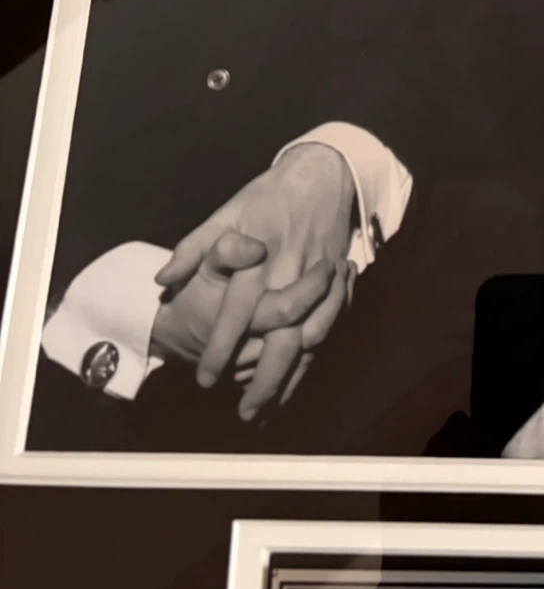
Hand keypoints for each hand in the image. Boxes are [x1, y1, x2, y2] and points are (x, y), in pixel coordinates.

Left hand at [156, 144, 354, 419]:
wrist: (321, 176)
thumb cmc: (267, 196)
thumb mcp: (226, 214)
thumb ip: (193, 248)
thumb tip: (162, 281)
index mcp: (260, 256)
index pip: (238, 311)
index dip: (221, 347)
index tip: (206, 378)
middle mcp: (290, 273)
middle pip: (280, 337)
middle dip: (262, 379)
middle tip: (243, 412)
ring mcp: (318, 281)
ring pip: (307, 342)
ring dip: (289, 380)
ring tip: (266, 410)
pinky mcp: (336, 285)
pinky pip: (327, 331)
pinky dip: (311, 362)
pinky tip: (294, 384)